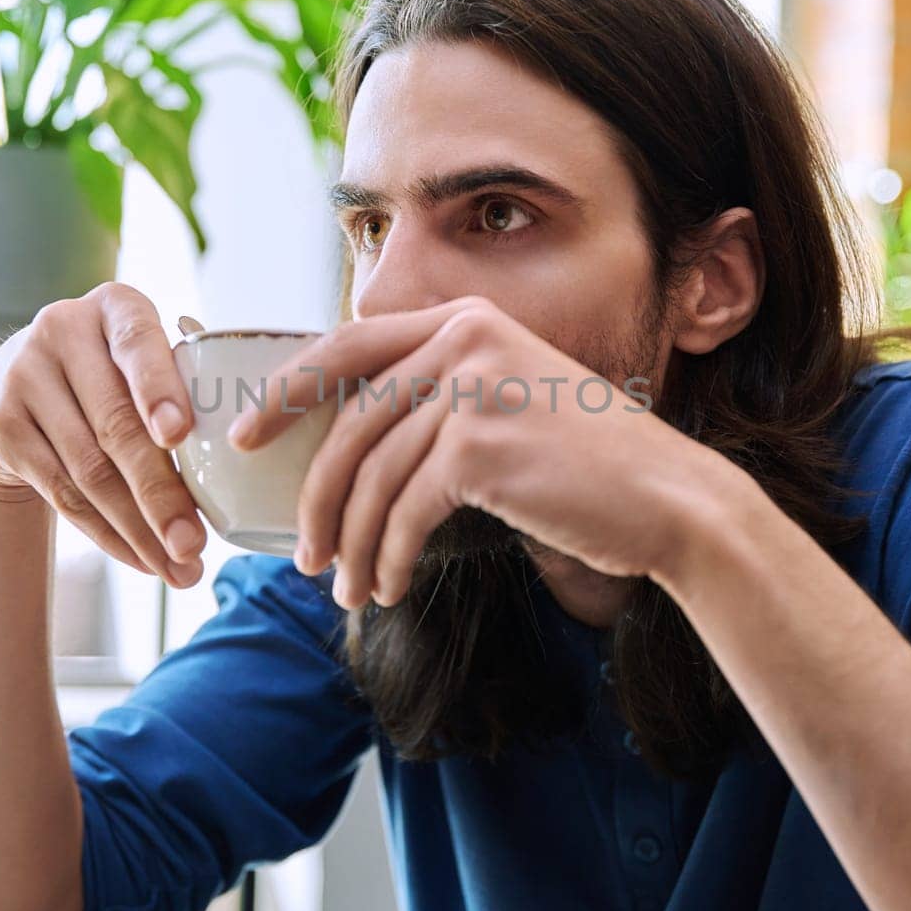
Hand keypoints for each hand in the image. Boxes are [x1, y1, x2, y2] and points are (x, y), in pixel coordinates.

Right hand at [0, 283, 205, 585]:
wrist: (8, 387)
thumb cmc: (110, 373)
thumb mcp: (139, 355)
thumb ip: (184, 382)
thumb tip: (246, 455)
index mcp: (115, 306)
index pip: (137, 342)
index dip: (157, 389)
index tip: (178, 434)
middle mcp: (61, 331)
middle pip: (116, 425)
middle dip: (160, 493)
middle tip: (195, 543)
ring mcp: (23, 378)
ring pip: (90, 471)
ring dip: (139, 529)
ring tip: (179, 568)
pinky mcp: (1, 427)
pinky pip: (64, 495)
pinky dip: (108, 535)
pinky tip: (142, 559)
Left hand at [228, 296, 715, 606]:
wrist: (668, 499)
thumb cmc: (588, 465)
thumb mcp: (510, 402)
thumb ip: (440, 398)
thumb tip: (355, 440)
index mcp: (464, 322)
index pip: (347, 346)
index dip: (285, 393)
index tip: (243, 437)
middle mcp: (463, 341)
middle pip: (350, 426)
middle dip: (316, 498)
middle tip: (303, 555)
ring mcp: (471, 390)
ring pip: (373, 478)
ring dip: (353, 544)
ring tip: (347, 588)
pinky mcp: (479, 448)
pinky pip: (404, 513)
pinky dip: (388, 557)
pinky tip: (389, 586)